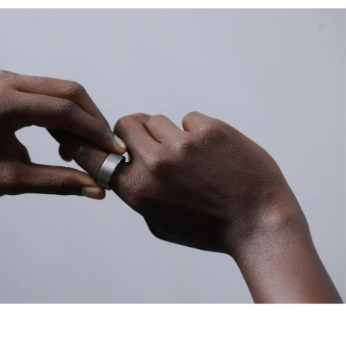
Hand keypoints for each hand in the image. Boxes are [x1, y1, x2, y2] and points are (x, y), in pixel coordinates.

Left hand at [0, 71, 125, 201]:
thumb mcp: (16, 180)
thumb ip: (60, 182)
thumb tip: (97, 189)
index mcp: (2, 102)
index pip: (62, 110)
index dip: (93, 130)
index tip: (114, 148)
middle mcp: (7, 83)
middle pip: (69, 92)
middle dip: (94, 120)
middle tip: (109, 146)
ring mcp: (11, 81)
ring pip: (65, 92)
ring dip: (84, 117)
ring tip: (90, 146)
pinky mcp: (15, 87)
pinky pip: (54, 95)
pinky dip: (70, 116)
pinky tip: (69, 140)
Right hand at [53, 112, 340, 302]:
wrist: (260, 222)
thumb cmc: (210, 227)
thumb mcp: (161, 222)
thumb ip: (138, 192)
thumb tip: (124, 163)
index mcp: (138, 191)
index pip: (94, 155)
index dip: (86, 141)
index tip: (87, 134)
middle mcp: (156, 165)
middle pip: (125, 123)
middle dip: (134, 131)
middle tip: (149, 140)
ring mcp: (184, 145)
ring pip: (157, 119)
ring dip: (167, 133)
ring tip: (189, 155)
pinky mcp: (211, 130)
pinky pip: (190, 119)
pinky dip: (197, 132)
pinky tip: (213, 153)